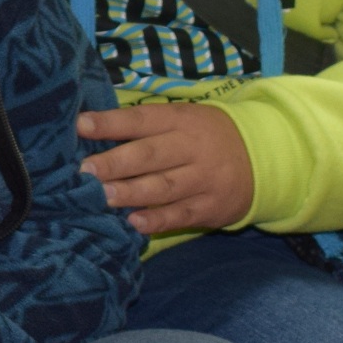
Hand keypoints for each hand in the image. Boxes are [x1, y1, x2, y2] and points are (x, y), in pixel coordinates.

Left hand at [77, 100, 255, 234]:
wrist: (263, 158)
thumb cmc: (206, 137)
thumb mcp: (183, 120)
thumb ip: (144, 126)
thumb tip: (91, 129)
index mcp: (182, 120)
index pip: (143, 119)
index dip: (111, 123)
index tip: (80, 125)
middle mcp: (193, 148)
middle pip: (151, 154)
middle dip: (116, 163)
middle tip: (86, 171)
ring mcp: (204, 179)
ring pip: (164, 187)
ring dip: (131, 193)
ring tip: (102, 197)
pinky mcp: (211, 207)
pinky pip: (181, 215)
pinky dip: (157, 220)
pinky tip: (134, 222)